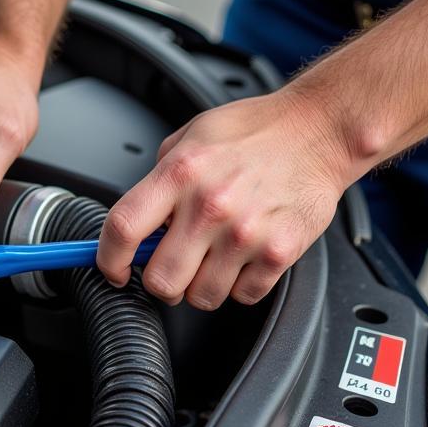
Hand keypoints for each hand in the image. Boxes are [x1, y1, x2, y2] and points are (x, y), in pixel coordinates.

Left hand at [96, 87, 353, 308]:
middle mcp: (210, 205)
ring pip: (201, 296)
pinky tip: (244, 258)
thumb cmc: (256, 131)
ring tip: (214, 258)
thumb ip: (160, 178)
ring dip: (201, 286)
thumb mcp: (192, 137)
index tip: (112, 268)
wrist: (319, 130)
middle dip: (160, 280)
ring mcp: (245, 233)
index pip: (123, 229)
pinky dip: (240, 285)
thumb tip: (141, 220)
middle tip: (171, 266)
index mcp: (180, 174)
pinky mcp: (279, 252)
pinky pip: (242, 296)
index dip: (108, 258)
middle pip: (160, 279)